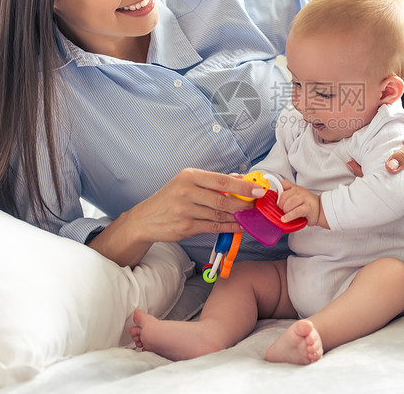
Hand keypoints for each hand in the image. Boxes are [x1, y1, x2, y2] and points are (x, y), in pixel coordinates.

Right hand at [88, 168, 265, 266]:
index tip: (258, 190)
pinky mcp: (186, 227)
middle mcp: (186, 192)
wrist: (145, 219)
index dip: (242, 186)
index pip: (221, 181)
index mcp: (189, 176)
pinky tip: (238, 226)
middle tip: (257, 205)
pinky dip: (229, 228)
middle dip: (244, 203)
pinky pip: (213, 227)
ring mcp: (185, 211)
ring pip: (219, 215)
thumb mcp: (187, 183)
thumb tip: (240, 178)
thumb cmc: (170, 198)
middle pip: (223, 199)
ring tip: (250, 216)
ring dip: (238, 217)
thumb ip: (212, 182)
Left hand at [277, 181, 324, 226]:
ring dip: (285, 210)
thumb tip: (274, 202)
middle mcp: (299, 191)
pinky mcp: (307, 208)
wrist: (321, 210)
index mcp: (295, 188)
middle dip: (280, 204)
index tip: (275, 198)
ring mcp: (304, 199)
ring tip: (286, 214)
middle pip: (284, 195)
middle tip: (282, 210)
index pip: (284, 184)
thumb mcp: (296, 197)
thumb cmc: (306, 204)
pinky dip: (289, 216)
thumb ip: (286, 197)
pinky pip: (296, 211)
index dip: (278, 190)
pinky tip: (285, 219)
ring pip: (289, 202)